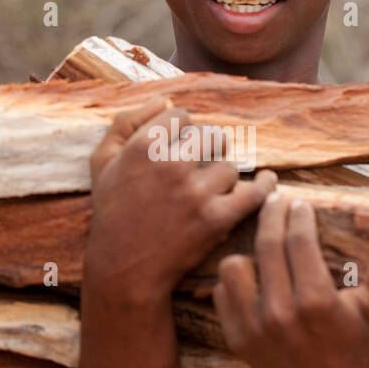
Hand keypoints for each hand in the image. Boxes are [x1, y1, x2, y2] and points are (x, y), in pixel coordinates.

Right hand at [84, 95, 276, 301]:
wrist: (124, 268)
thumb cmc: (112, 212)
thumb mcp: (101, 162)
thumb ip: (125, 122)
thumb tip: (163, 99)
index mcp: (142, 147)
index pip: (182, 116)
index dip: (182, 130)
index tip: (180, 146)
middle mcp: (170, 165)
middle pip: (211, 136)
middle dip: (208, 149)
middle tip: (201, 165)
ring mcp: (195, 193)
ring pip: (229, 166)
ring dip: (223, 177)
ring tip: (209, 191)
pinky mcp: (215, 219)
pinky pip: (253, 193)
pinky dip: (264, 186)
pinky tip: (267, 181)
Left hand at [212, 190, 368, 367]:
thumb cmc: (356, 340)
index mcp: (316, 300)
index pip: (299, 240)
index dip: (298, 215)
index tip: (300, 203)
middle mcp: (280, 313)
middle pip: (266, 245)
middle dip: (272, 215)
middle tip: (276, 201)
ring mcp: (254, 327)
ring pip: (233, 265)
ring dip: (248, 252)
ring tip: (263, 248)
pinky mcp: (236, 338)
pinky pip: (221, 293)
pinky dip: (235, 283)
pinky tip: (254, 278)